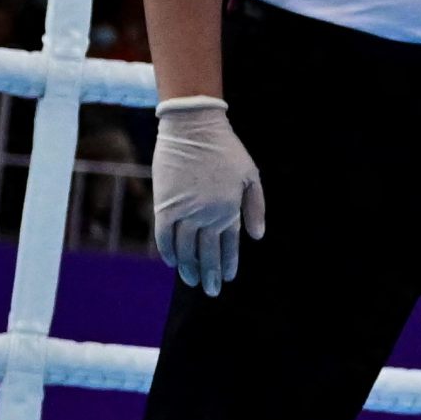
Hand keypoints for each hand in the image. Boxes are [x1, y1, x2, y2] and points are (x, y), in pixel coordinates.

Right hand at [151, 96, 265, 293]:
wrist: (194, 128)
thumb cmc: (226, 150)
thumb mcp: (251, 175)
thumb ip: (255, 207)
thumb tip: (257, 236)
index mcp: (230, 208)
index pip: (230, 244)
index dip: (229, 262)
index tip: (229, 278)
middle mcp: (208, 214)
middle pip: (208, 252)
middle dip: (211, 273)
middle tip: (212, 291)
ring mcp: (185, 211)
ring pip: (186, 249)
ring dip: (189, 268)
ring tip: (192, 281)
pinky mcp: (164, 206)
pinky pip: (164, 236)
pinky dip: (168, 251)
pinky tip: (172, 262)